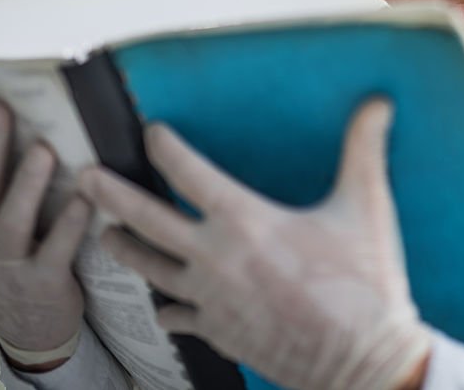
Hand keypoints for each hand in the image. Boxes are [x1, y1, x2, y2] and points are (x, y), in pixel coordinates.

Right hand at [0, 88, 91, 367]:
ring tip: (44, 149)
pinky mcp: (43, 280)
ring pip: (14, 218)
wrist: (25, 322)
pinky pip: (57, 249)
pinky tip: (87, 200)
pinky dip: (70, 225)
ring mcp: (8, 260)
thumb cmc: (0, 255)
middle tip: (1, 105)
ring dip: (28, 183)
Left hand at [79, 99, 430, 389]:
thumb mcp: (366, 207)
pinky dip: (166, 308)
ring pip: (149, 269)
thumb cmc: (364, 281)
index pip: (189, 173)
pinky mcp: (218, 332)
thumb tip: (380, 102)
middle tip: (84, 177)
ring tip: (103, 236)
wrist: (362, 361)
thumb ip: (364, 149)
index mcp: (245, 221)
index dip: (166, 148)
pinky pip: (177, 317)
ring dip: (123, 249)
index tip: (152, 132)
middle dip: (110, 194)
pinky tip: (162, 308)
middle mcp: (215, 258)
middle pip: (146, 219)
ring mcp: (211, 299)